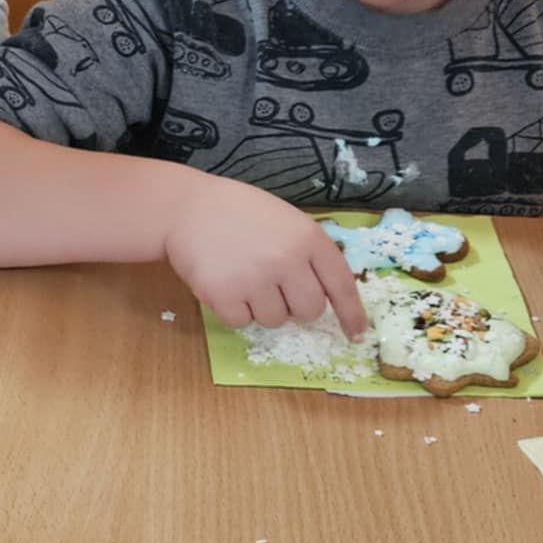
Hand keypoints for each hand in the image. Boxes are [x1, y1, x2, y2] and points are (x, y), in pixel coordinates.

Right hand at [164, 179, 369, 336]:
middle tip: (274, 288)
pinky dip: (234, 310)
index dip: (351, 313)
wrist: (186, 207)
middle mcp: (286, 260)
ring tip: (242, 277)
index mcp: (307, 238)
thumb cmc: (238, 212)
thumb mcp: (285, 220)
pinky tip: (224, 283)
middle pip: (309, 311)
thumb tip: (325, 295)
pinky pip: (241, 322)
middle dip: (295, 307)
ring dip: (261, 307)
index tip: (356, 334)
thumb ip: (308, 252)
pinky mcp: (223, 295)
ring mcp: (254, 279)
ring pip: (275, 320)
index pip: (340, 285)